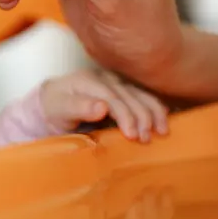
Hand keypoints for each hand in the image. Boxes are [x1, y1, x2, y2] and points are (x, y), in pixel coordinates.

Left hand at [40, 69, 168, 142]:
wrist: (52, 103)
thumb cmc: (55, 109)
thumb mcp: (59, 110)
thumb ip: (78, 107)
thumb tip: (102, 107)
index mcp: (88, 80)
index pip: (112, 97)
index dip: (125, 115)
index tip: (132, 135)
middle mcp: (105, 78)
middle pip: (129, 96)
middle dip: (142, 118)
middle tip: (146, 140)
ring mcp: (116, 83)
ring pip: (141, 95)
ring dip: (154, 113)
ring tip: (162, 132)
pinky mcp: (124, 90)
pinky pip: (144, 97)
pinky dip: (156, 108)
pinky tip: (164, 120)